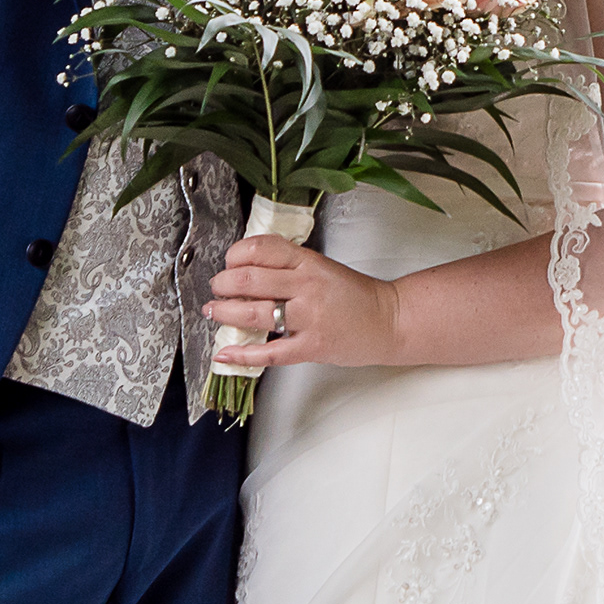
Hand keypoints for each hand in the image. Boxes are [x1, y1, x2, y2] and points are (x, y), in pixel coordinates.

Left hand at [207, 230, 403, 370]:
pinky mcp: (312, 347)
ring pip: (254, 313)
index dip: (235, 255)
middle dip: (223, 284)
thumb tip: (246, 268)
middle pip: (250, 279)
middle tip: (216, 288)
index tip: (228, 262)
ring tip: (214, 311)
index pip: (261, 248)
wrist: (389, 320)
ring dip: (225, 312)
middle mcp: (307, 286)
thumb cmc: (355, 294)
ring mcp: (309, 318)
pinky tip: (225, 353)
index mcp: (308, 261)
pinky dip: (242, 355)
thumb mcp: (322, 266)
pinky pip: (270, 352)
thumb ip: (288, 265)